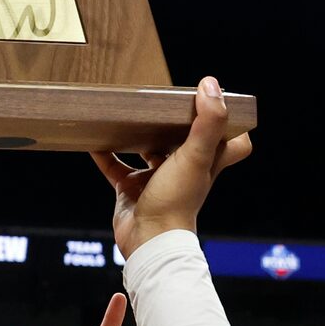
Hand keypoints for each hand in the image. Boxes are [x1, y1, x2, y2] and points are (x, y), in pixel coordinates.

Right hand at [89, 76, 250, 257]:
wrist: (148, 240)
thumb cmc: (176, 201)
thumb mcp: (196, 156)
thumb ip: (207, 122)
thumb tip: (210, 84)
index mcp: (205, 163)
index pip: (230, 145)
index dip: (229, 127)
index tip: (218, 106)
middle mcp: (184, 172)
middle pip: (186, 144)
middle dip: (177, 124)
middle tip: (166, 100)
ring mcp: (156, 181)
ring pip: (149, 153)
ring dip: (140, 135)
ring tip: (129, 114)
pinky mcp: (130, 190)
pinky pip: (115, 167)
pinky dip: (105, 154)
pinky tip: (94, 138)